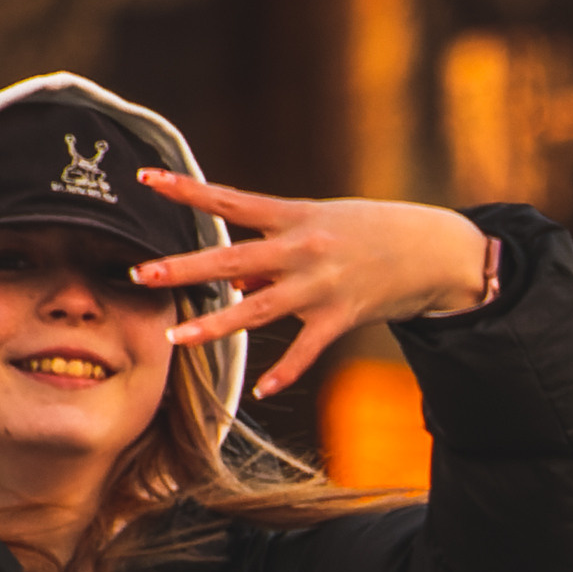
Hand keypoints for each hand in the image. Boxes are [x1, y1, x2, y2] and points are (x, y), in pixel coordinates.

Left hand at [132, 174, 492, 400]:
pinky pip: (305, 351)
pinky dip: (285, 373)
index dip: (187, 191)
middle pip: (232, 257)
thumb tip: (230, 280)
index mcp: (293, 215)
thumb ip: (270, 252)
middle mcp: (302, 248)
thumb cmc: (366, 233)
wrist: (430, 250)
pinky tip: (262, 391)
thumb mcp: (317, 226)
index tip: (146, 179)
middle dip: (185, 267)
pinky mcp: (341, 318)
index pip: (229, 200)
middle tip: (142, 272)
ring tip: (176, 338)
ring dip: (215, 326)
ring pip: (258, 309)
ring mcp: (320, 286)